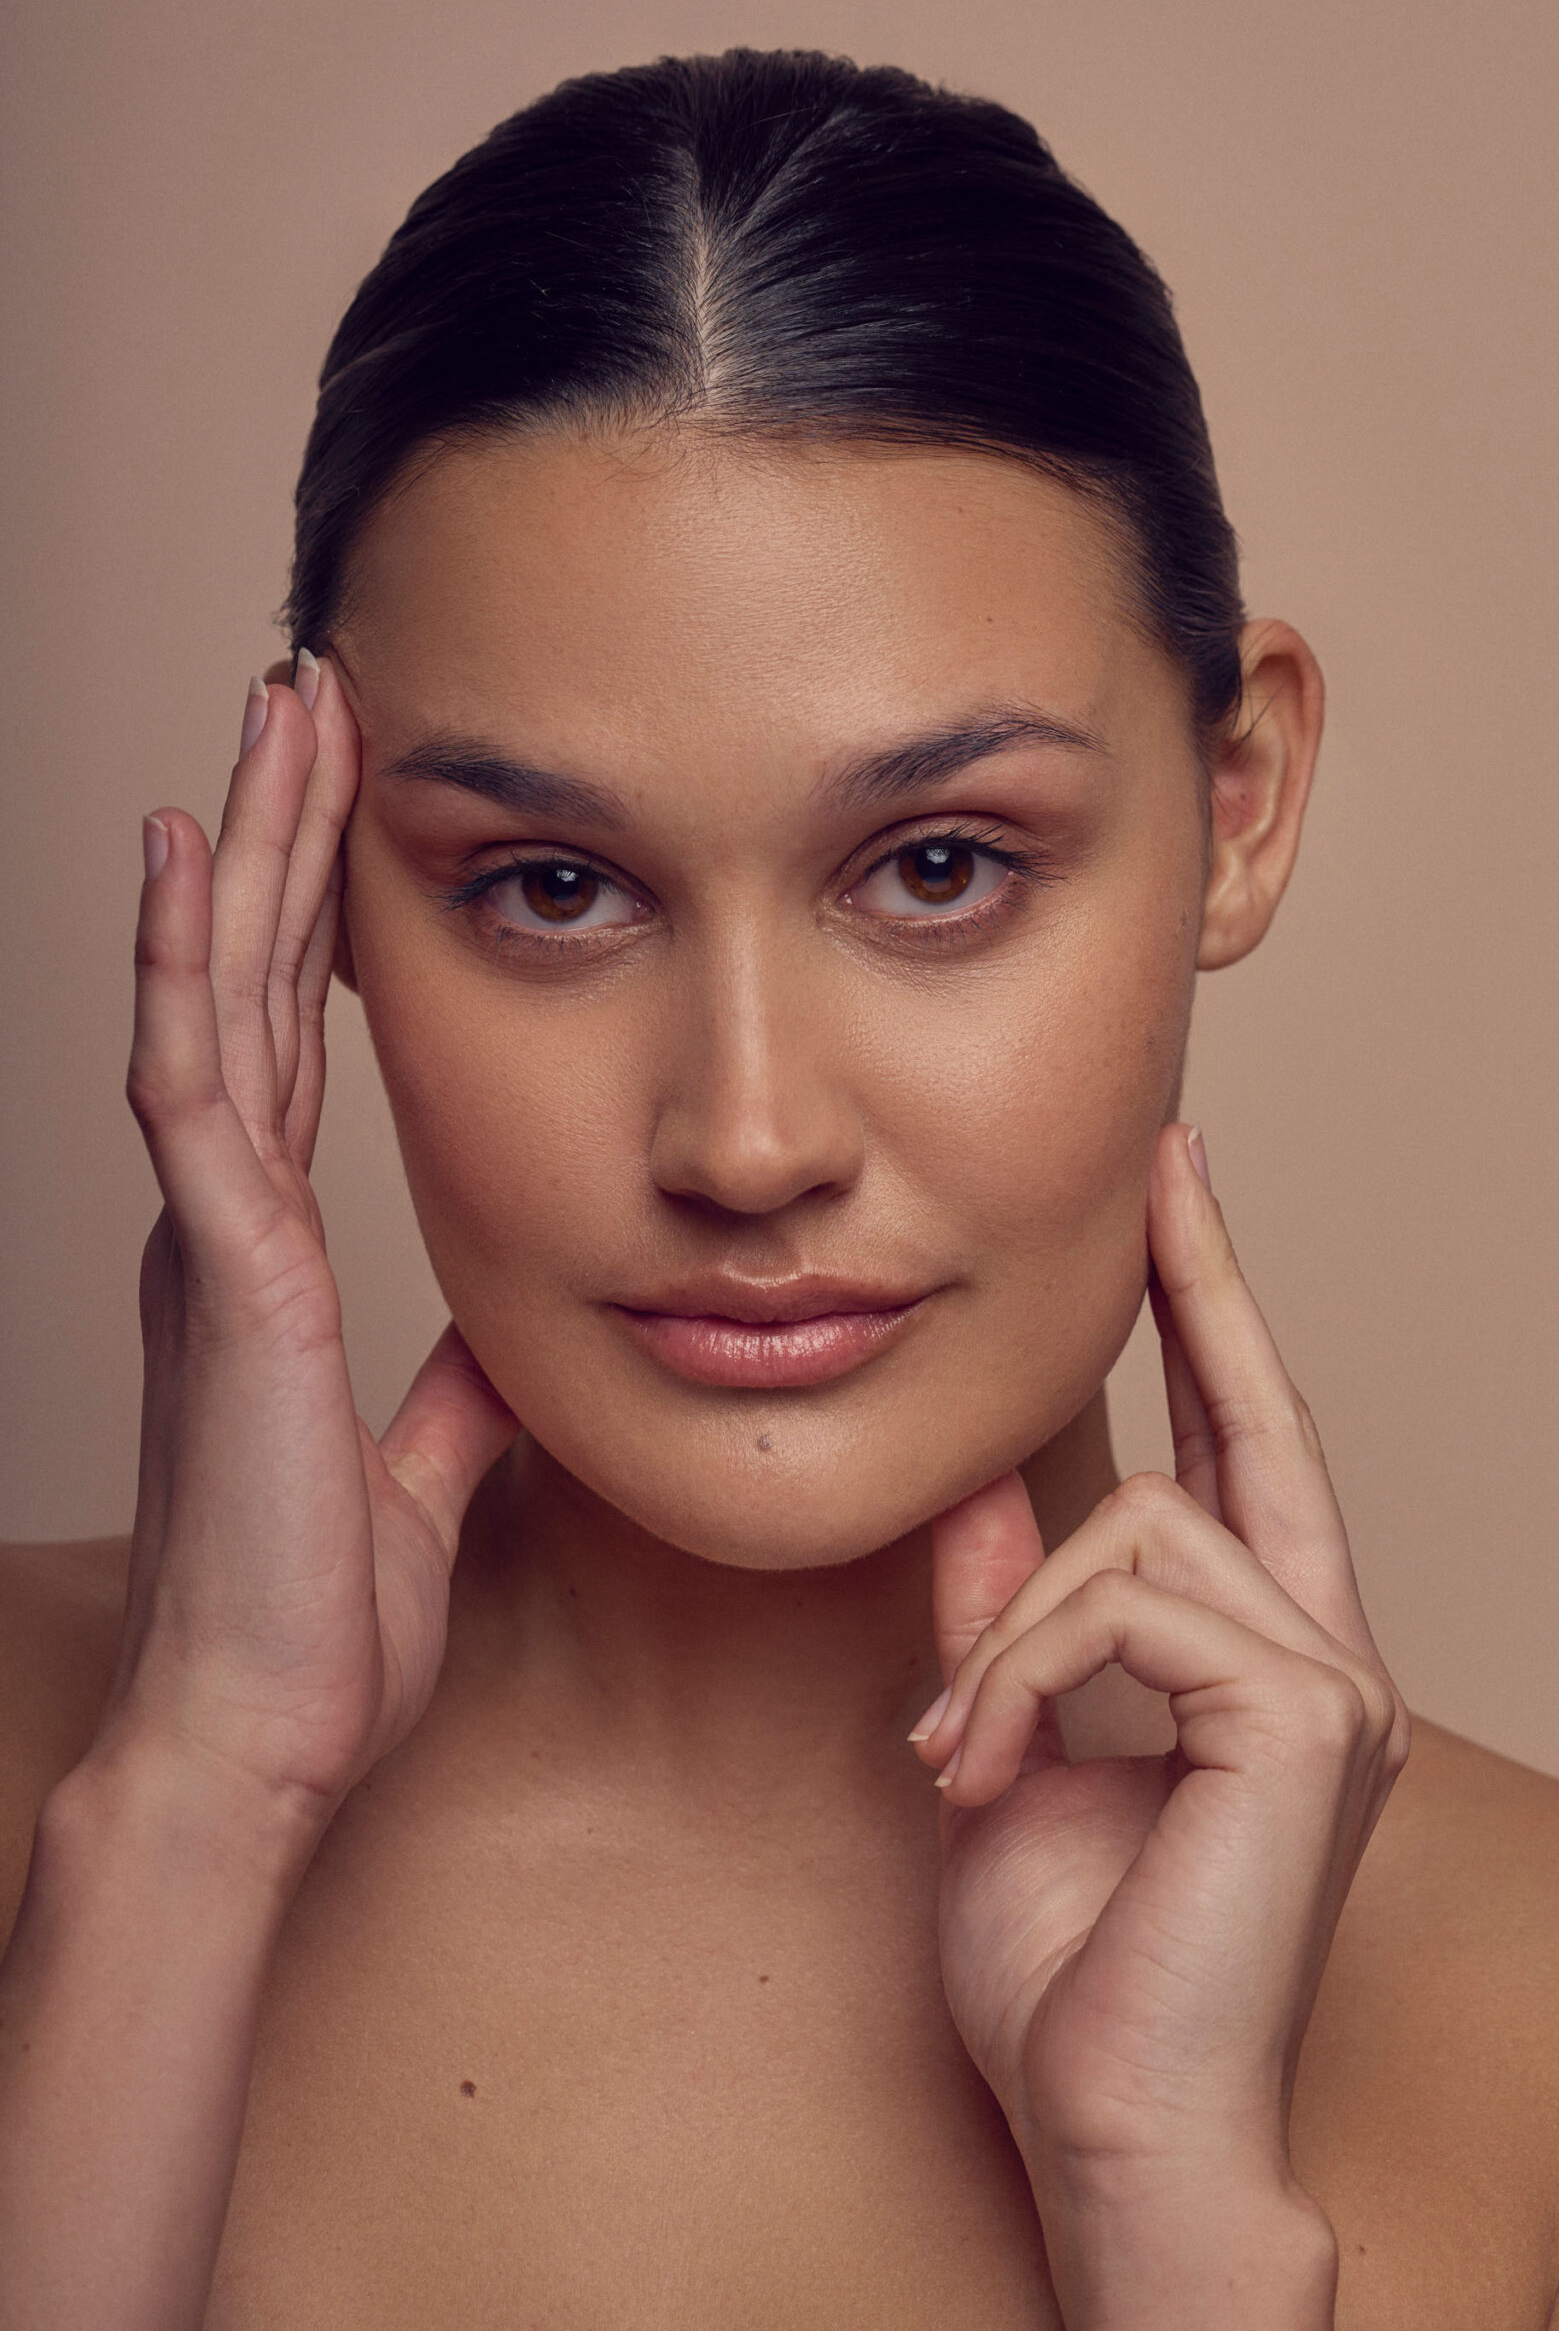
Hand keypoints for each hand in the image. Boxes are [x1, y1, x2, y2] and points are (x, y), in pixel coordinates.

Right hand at [108, 657, 516, 1829]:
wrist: (268, 1731)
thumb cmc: (316, 1616)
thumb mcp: (410, 1465)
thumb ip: (445, 1392)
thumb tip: (492, 1340)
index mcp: (270, 1253)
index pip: (299, 1042)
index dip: (319, 918)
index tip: (353, 807)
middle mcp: (230, 1219)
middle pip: (262, 981)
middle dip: (291, 835)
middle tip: (316, 700)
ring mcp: (216, 1233)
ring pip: (225, 991)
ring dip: (254, 848)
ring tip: (278, 715)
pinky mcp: (227, 1269)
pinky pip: (197, 1082)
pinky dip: (194, 960)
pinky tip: (197, 851)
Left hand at [909, 1123, 1406, 2319]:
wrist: (1113, 2130)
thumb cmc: (1070, 1977)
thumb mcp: (1008, 1753)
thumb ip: (1006, 1620)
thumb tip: (979, 1489)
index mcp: (1267, 1664)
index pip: (1242, 1456)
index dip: (1214, 1323)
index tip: (1175, 1207)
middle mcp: (1326, 1655)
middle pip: (1258, 1422)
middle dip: (1205, 1284)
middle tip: (1164, 1169)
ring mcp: (1329, 1681)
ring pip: (1132, 1528)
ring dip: (1008, 1633)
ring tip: (958, 1755)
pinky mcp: (1300, 1711)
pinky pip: (1122, 1600)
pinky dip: (1022, 1669)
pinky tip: (983, 1768)